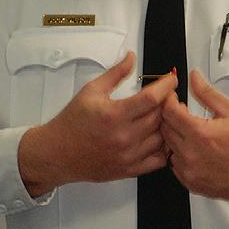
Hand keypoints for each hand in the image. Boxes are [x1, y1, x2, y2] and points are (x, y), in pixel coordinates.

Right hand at [18, 51, 176, 196]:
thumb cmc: (72, 122)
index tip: (171, 79)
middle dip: (167, 102)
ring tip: (162, 114)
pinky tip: (158, 137)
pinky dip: (164, 148)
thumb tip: (131, 58)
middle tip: (167, 94)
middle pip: (160, 116)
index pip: (152, 98)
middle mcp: (123, 137)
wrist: (57, 153)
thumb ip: (115, 73)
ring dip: (166, 124)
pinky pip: (158, 160)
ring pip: (162, 138)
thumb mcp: (91, 90)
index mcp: (114, 114)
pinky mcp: (129, 170)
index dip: (166, 86)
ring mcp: (128, 156)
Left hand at [161, 69, 228, 207]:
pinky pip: (174, 165)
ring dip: (174, 136)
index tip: (173, 97)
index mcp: (201, 134)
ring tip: (189, 130)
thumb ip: (207, 92)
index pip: (169, 112)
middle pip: (165, 129)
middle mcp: (192, 155)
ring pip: (167, 147)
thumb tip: (194, 77)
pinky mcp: (192, 183)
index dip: (169, 100)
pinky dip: (179, 154)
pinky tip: (192, 148)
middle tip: (182, 111)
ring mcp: (190, 171)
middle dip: (170, 116)